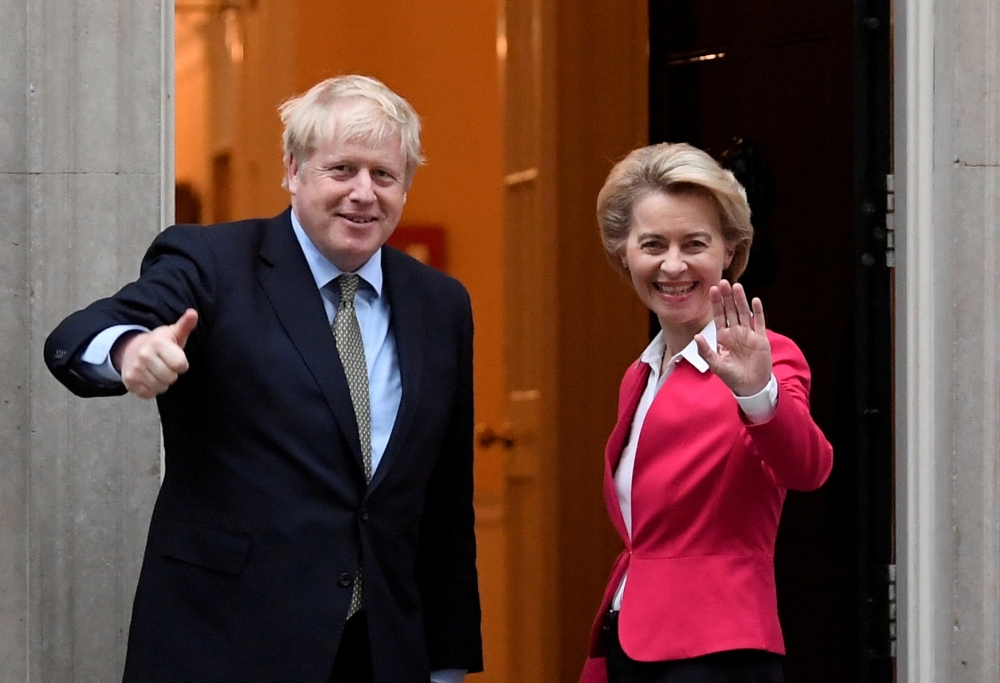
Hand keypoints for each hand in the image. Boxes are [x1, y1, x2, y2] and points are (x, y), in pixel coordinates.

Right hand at [114, 309, 197, 398]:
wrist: (130, 349)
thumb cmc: (159, 343)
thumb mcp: (173, 333)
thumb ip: (185, 325)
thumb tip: (193, 313)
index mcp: (157, 343)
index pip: (181, 366)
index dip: (181, 364)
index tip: (175, 358)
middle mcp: (144, 356)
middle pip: (171, 378)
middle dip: (172, 374)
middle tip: (165, 365)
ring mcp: (135, 369)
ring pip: (161, 387)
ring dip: (163, 382)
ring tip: (157, 371)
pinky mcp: (129, 382)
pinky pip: (149, 394)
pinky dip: (152, 389)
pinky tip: (149, 378)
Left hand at [694, 281, 771, 395]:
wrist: (750, 386)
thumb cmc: (731, 376)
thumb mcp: (715, 364)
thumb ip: (705, 351)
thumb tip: (696, 337)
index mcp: (723, 336)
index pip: (719, 316)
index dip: (716, 303)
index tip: (712, 289)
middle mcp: (735, 332)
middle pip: (731, 310)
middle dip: (727, 297)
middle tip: (724, 282)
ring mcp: (748, 334)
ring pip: (744, 313)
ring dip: (741, 300)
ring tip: (737, 286)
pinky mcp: (761, 339)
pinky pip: (759, 323)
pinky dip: (758, 312)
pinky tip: (755, 301)